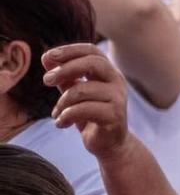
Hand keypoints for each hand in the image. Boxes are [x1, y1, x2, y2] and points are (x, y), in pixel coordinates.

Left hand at [43, 44, 130, 159]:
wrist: (109, 145)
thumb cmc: (91, 116)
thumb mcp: (75, 93)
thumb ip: (64, 76)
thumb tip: (46, 58)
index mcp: (108, 73)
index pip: (92, 51)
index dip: (70, 50)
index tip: (48, 57)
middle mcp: (117, 82)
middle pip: (93, 63)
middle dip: (65, 69)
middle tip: (46, 80)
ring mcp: (118, 99)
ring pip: (83, 90)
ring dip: (62, 102)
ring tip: (56, 113)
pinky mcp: (114, 116)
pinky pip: (83, 110)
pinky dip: (66, 116)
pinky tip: (61, 124)